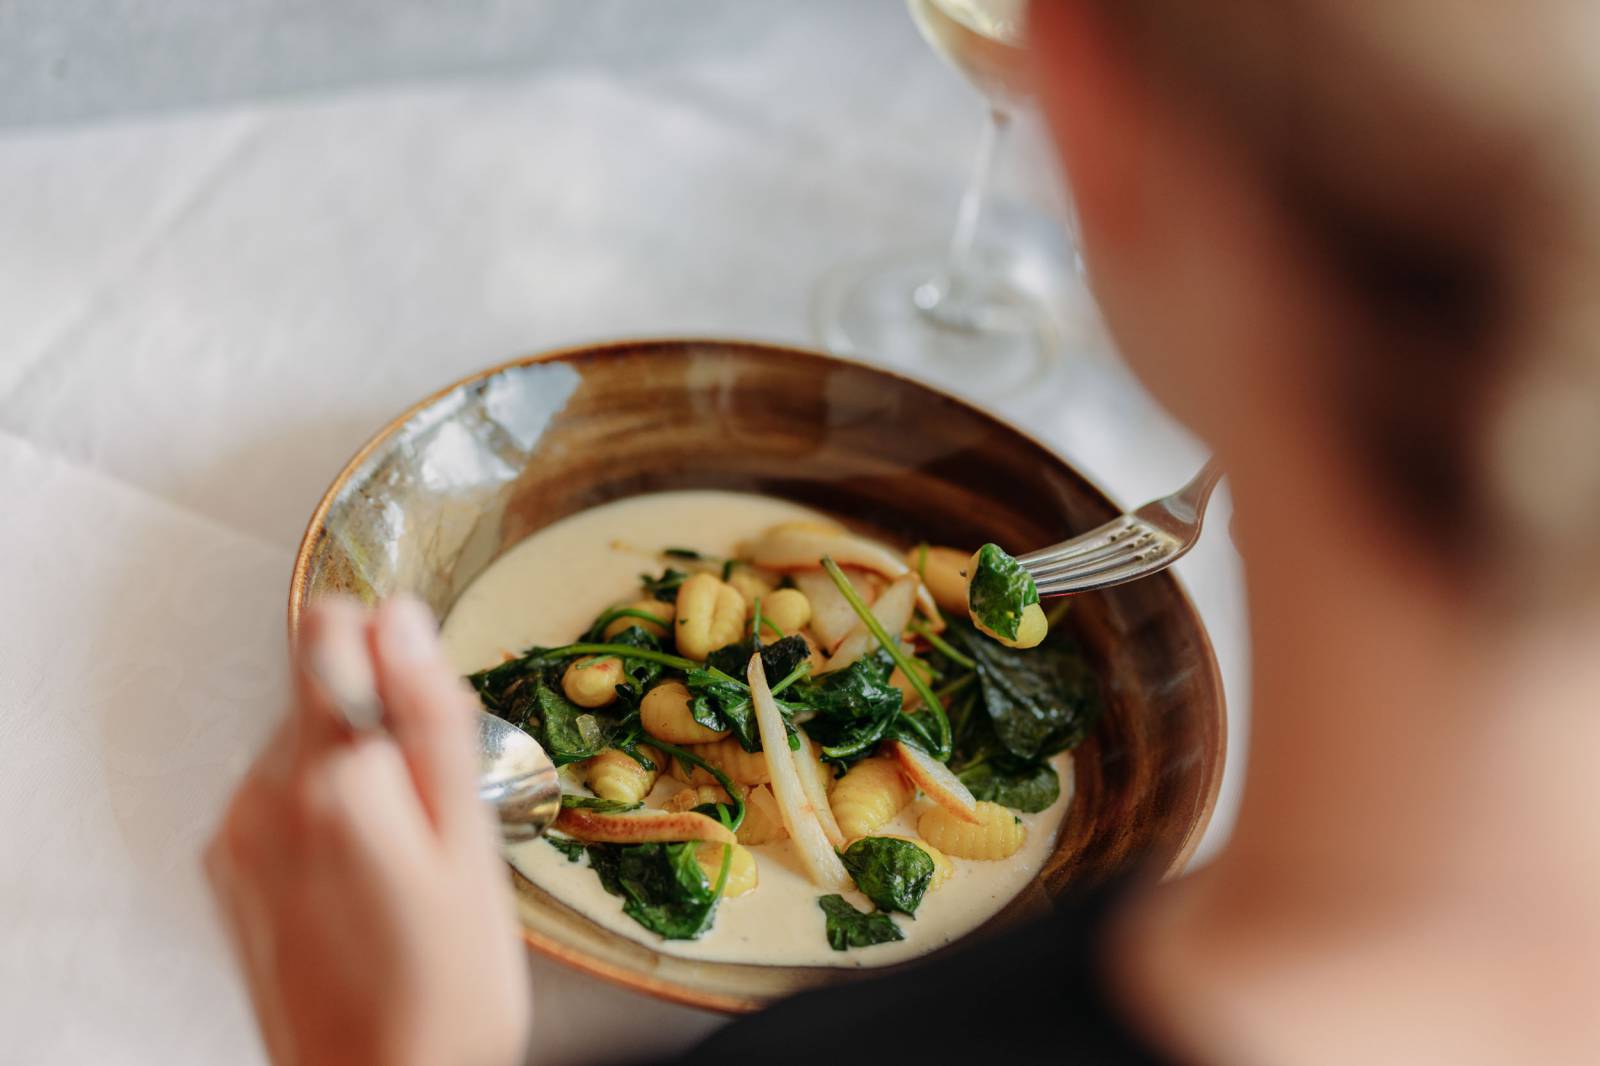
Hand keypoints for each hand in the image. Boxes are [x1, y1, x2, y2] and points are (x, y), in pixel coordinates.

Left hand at [205, 597, 531, 1065]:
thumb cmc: (447, 990)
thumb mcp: (468, 843)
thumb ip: (429, 720)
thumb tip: (403, 618)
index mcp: (332, 780)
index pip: (327, 628)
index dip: (385, 639)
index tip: (422, 685)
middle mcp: (264, 797)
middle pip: (321, 692)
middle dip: (382, 722)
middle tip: (437, 807)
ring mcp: (238, 836)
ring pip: (304, 746)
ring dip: (357, 771)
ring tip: (410, 856)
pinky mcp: (230, 871)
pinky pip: (283, 799)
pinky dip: (328, 813)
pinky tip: (371, 877)